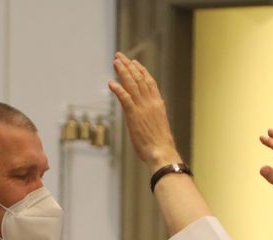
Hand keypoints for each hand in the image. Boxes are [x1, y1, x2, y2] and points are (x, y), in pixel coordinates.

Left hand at [109, 52, 181, 169]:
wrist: (161, 152)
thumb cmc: (160, 144)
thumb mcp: (159, 125)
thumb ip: (154, 116)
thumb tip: (151, 116)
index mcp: (157, 104)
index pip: (149, 82)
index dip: (141, 71)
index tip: (134, 62)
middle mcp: (150, 102)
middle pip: (139, 79)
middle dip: (128, 66)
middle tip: (120, 56)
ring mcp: (142, 108)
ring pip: (131, 84)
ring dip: (122, 72)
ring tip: (115, 62)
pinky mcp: (133, 115)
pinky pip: (124, 98)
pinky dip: (117, 89)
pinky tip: (111, 82)